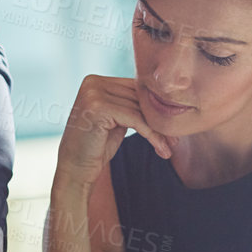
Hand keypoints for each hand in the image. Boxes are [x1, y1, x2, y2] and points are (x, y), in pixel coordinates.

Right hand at [56, 76, 173, 188]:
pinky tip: (162, 149)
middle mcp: (93, 82)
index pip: (135, 88)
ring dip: (159, 130)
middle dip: (159, 119)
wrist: (75, 170)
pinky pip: (136, 119)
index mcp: (95, 80)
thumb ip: (129, 103)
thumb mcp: (115, 119)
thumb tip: (162, 96)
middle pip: (138, 97)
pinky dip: (152, 135)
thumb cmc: (96, 147)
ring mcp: (93, 93)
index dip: (154, 107)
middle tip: (175, 139)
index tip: (172, 126)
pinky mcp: (98, 107)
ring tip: (171, 146)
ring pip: (140, 109)